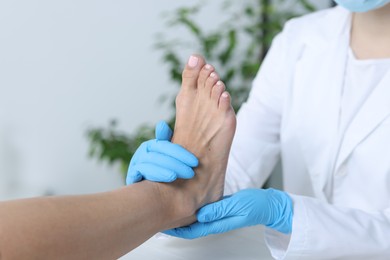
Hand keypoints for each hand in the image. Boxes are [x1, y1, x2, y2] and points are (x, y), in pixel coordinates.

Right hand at [126, 121, 197, 183]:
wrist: (153, 189)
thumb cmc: (165, 169)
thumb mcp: (171, 155)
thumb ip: (171, 142)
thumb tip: (161, 124)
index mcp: (152, 145)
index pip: (165, 145)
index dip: (180, 153)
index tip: (195, 162)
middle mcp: (142, 152)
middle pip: (158, 156)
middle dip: (175, 164)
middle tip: (191, 172)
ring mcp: (135, 164)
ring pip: (148, 164)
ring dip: (162, 171)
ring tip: (175, 177)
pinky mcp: (131, 176)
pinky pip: (138, 174)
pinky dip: (150, 176)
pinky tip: (164, 182)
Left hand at [164, 188, 292, 238]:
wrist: (267, 204)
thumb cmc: (255, 205)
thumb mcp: (237, 205)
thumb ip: (219, 210)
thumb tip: (200, 215)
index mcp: (217, 223)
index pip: (191, 230)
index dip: (176, 229)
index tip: (163, 223)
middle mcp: (214, 220)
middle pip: (189, 224)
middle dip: (174, 221)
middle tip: (160, 211)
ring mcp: (215, 214)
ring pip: (193, 216)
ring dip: (181, 211)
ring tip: (169, 202)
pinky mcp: (218, 207)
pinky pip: (201, 208)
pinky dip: (191, 204)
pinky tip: (185, 196)